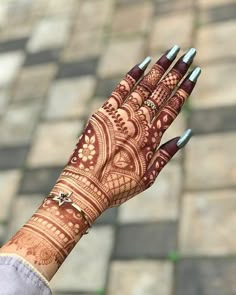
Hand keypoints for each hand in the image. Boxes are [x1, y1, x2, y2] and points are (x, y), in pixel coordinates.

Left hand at [53, 45, 200, 223]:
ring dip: (159, 68)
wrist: (88, 187)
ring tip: (171, 52)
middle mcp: (139, 123)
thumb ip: (167, 153)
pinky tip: (143, 63)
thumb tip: (186, 134)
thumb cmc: (119, 184)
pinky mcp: (103, 113)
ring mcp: (121, 116)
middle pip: (161, 92)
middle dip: (177, 71)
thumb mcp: (149, 176)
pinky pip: (120, 90)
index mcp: (152, 138)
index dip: (185, 89)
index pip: (173, 107)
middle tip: (189, 53)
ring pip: (144, 87)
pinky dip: (132, 76)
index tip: (195, 72)